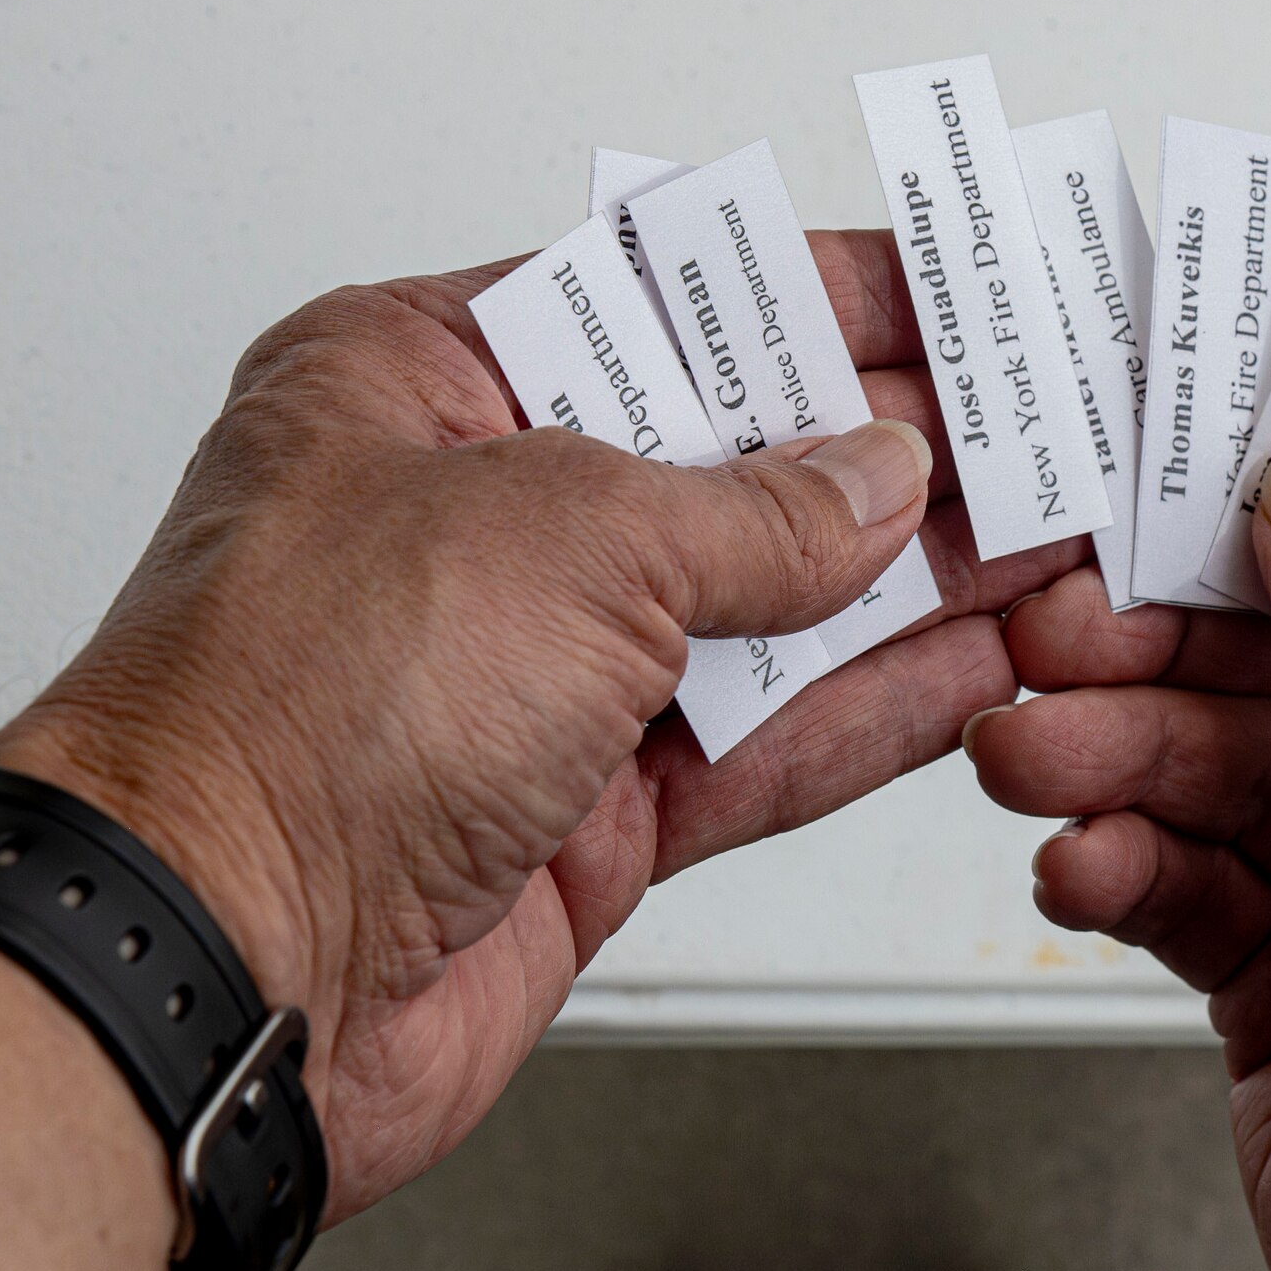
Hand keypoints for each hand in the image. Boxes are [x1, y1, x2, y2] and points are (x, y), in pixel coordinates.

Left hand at [0, 231, 1082, 1227]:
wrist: (223, 974)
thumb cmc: (301, 714)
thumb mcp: (570, 535)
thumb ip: (754, 512)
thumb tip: (875, 481)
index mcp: (425, 385)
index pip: (664, 301)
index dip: (818, 297)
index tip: (947, 295)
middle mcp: (482, 522)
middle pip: (731, 461)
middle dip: (890, 450)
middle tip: (1032, 428)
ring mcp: (539, 672)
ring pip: (766, 610)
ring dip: (910, 583)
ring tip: (1047, 539)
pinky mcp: (589, 806)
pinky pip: (763, 740)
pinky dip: (874, 707)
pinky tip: (976, 665)